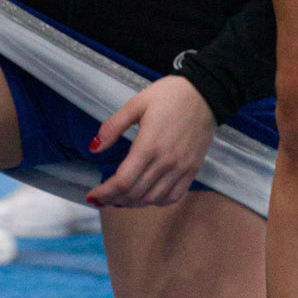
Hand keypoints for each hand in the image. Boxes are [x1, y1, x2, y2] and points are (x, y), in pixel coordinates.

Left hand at [85, 75, 217, 207]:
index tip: (92, 195)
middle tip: (101, 198)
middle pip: (136, 193)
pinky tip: (145, 197)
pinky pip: (173, 196)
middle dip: (114, 199)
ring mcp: (181, 169)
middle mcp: (166, 162)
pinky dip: (157, 202)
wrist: (205, 93)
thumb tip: (93, 147)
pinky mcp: (192, 171)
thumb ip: (113, 127)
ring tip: (119, 199)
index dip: (105, 192)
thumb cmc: (168, 95)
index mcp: (149, 145)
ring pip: (153, 199)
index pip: (123, 181)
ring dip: (133, 203)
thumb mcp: (135, 104)